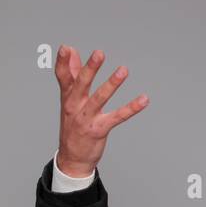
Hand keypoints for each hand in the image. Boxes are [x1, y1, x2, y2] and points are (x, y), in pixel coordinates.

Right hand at [54, 45, 148, 176]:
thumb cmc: (73, 125)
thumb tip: (71, 51)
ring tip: (123, 70)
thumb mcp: (69, 100)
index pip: (63, 78)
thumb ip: (72, 74)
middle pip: (81, 84)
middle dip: (90, 69)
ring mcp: (87, 118)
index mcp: (67, 98)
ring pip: (99, 98)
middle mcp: (75, 106)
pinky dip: (131, 108)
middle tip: (99, 53)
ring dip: (112, 84)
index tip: (65, 48)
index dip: (62, 63)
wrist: (72, 158)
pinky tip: (143, 100)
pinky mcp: (99, 129)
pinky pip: (117, 117)